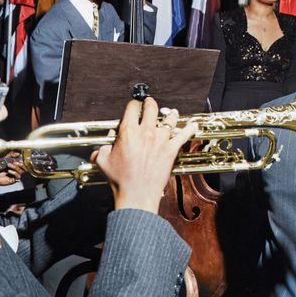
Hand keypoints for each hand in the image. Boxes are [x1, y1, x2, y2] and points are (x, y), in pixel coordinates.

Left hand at [0, 157, 24, 185]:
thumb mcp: (5, 159)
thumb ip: (11, 155)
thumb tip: (18, 153)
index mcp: (16, 165)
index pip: (23, 163)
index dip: (23, 161)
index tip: (21, 158)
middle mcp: (16, 170)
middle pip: (24, 168)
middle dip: (21, 164)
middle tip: (15, 162)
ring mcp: (15, 175)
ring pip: (21, 171)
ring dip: (16, 167)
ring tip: (9, 165)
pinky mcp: (13, 180)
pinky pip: (17, 176)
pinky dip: (14, 173)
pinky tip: (9, 171)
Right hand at [94, 98, 196, 212]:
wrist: (137, 194)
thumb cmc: (120, 180)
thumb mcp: (103, 161)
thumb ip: (102, 148)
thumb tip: (107, 143)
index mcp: (128, 132)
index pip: (132, 108)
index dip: (134, 104)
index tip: (135, 105)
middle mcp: (145, 132)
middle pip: (151, 108)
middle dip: (150, 102)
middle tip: (150, 102)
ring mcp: (160, 140)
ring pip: (169, 119)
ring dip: (170, 114)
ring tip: (172, 112)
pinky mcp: (171, 150)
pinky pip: (183, 135)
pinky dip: (189, 129)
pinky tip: (193, 125)